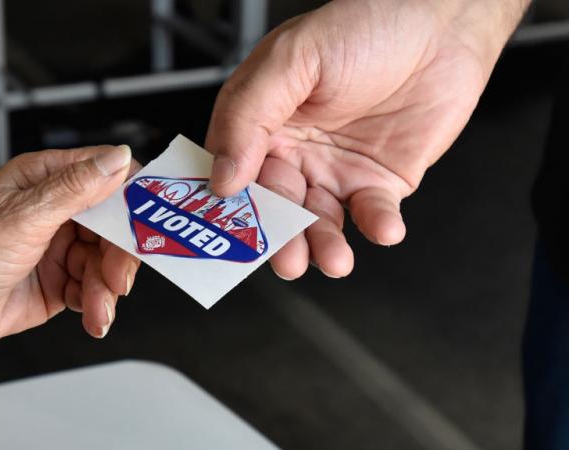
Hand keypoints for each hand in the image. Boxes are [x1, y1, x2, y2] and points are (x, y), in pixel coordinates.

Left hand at [0, 145, 139, 353]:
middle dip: (121, 255)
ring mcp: (57, 248)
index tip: (154, 222)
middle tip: (118, 278)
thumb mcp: (22, 216)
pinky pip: (93, 290)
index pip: (107, 177)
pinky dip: (98, 305)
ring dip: (108, 287)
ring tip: (98, 307)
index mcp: (46, 180)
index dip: (134, 198)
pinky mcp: (57, 282)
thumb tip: (117, 158)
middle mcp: (55, 211)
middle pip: (115, 226)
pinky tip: (94, 317)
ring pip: (106, 262)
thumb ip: (75, 189)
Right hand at [206, 0, 525, 278]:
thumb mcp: (292, 57)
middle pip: (275, 209)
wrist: (442, 24)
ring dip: (324, 245)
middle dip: (279, 239)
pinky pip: (370, 215)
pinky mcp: (378, 182)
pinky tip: (382, 228)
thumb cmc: (366, 24)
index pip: (232, 175)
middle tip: (287, 259)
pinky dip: (376, 227)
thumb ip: (248, 114)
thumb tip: (222, 175)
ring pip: (319, 222)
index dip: (230, 207)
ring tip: (334, 258)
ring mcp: (335, 171)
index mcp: (261, 124)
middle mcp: (294, 153)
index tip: (232, 234)